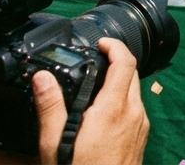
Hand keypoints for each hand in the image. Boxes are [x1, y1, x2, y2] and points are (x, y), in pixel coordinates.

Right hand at [34, 38, 147, 164]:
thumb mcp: (54, 142)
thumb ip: (50, 106)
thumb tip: (42, 77)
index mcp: (114, 108)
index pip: (125, 62)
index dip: (114, 46)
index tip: (100, 43)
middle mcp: (134, 113)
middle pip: (132, 73)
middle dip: (116, 62)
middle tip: (95, 60)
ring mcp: (141, 126)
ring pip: (136, 91)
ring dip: (120, 82)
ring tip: (95, 85)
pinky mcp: (142, 137)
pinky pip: (136, 108)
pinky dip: (123, 100)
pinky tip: (103, 111)